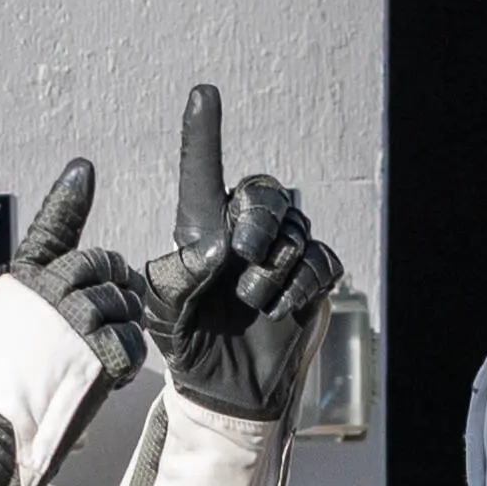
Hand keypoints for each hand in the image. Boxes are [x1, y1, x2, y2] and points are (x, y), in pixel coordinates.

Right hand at [0, 156, 152, 485]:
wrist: (3, 428)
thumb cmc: (4, 385)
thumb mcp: (9, 326)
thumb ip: (39, 296)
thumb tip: (79, 280)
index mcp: (20, 283)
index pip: (48, 232)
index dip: (67, 200)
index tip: (83, 170)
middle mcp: (44, 292)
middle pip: (100, 264)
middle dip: (116, 282)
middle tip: (116, 306)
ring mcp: (71, 319)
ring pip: (121, 301)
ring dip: (122, 325)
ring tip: (103, 352)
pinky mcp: (95, 348)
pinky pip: (130, 340)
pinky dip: (126, 359)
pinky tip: (108, 376)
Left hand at [138, 84, 341, 424]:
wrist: (230, 393)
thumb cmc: (191, 348)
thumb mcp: (165, 317)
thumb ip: (178, 279)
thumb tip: (218, 248)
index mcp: (202, 231)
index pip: (203, 173)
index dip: (202, 133)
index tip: (203, 93)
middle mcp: (244, 233)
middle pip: (264, 192)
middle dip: (256, 221)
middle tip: (242, 260)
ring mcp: (282, 255)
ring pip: (295, 230)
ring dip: (275, 269)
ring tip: (254, 302)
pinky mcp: (313, 279)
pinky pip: (322, 260)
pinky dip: (302, 284)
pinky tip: (280, 308)